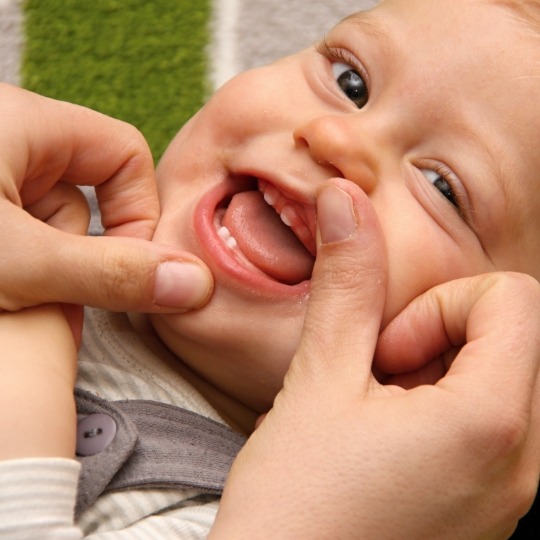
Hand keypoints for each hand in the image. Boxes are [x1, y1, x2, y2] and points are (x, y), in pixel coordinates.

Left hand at [0, 84, 212, 312]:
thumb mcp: (17, 257)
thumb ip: (108, 272)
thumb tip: (194, 285)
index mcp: (24, 121)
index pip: (125, 154)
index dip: (138, 213)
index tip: (119, 269)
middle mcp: (9, 140)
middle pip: (92, 196)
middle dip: (80, 252)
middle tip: (42, 287)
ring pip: (53, 224)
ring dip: (46, 269)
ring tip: (9, 293)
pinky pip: (22, 238)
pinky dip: (22, 271)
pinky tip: (3, 294)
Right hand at [211, 179, 539, 538]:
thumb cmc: (295, 502)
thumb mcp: (319, 380)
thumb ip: (345, 284)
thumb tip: (345, 198)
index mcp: (493, 424)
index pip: (515, 299)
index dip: (439, 307)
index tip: (383, 353)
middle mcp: (525, 466)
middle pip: (510, 339)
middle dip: (437, 340)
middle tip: (374, 381)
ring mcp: (510, 497)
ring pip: (498, 381)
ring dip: (434, 375)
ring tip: (372, 415)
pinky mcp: (486, 513)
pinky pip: (488, 429)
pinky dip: (439, 412)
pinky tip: (381, 443)